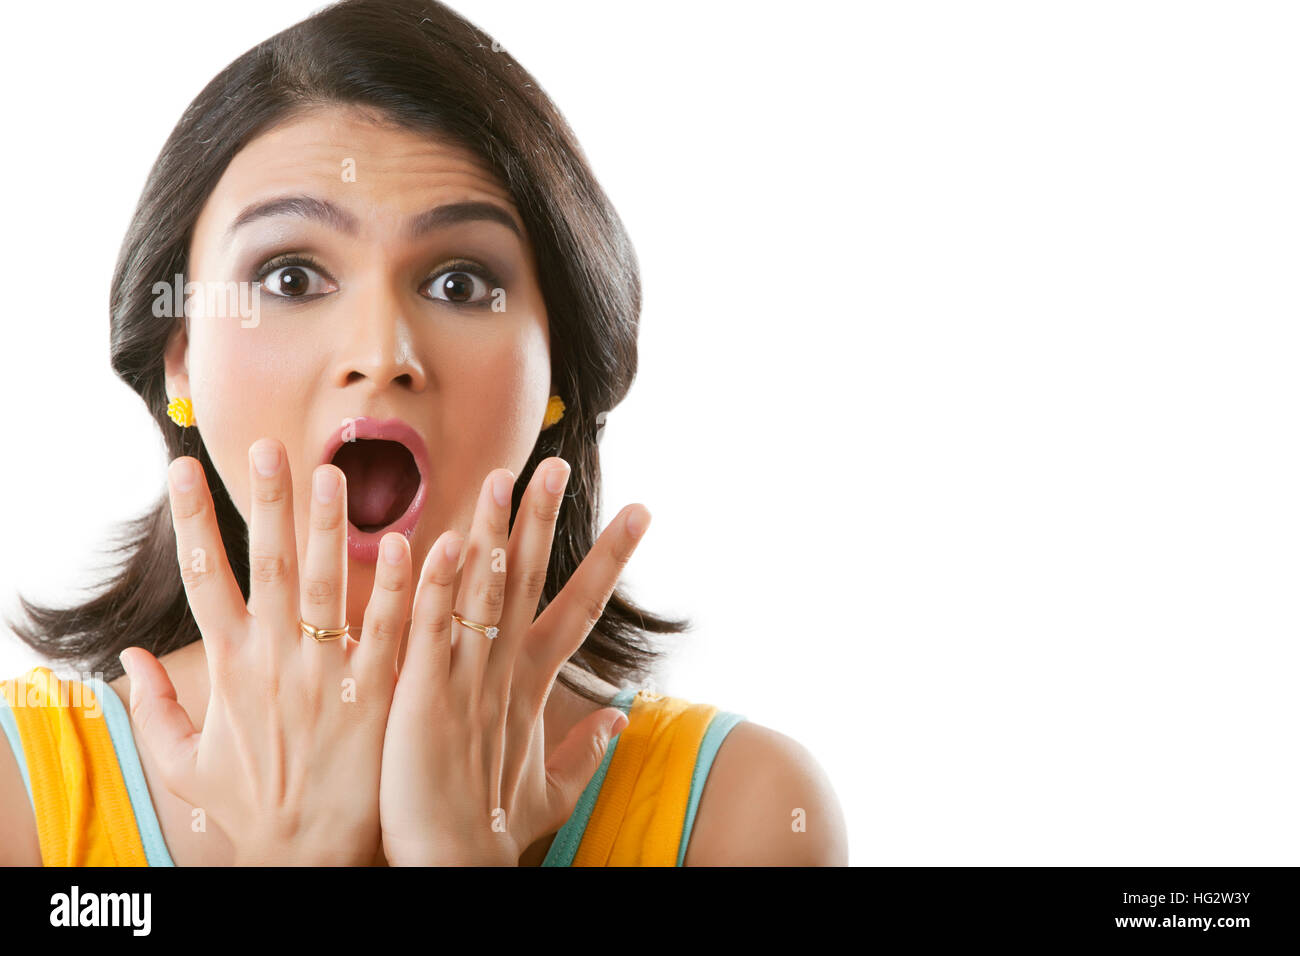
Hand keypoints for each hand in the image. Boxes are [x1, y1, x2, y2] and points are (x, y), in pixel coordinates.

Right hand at [120, 439, 408, 864]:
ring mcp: (328, 676)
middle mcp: (277, 662)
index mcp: (230, 667)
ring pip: (331, 587)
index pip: (203, 578)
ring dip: (333, 528)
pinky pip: (391, 632)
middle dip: (267, 503)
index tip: (182, 467)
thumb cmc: (252, 808)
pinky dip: (402, 588)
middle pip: (269, 567)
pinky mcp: (377, 697)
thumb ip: (158, 707)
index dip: (192, 520)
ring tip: (333, 473)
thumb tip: (125, 658)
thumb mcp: (187, 764)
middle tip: (269, 446)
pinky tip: (413, 543)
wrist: (307, 860)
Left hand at [379, 457, 646, 865]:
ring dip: (491, 532)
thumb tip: (623, 718)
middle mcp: (506, 673)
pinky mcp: (423, 698)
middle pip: (531, 581)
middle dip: (545, 521)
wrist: (453, 871)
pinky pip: (429, 630)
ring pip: (482, 592)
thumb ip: (587, 750)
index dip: (609, 558)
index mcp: (533, 686)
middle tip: (557, 464)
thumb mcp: (551, 789)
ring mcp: (467, 682)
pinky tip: (438, 542)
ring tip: (503, 477)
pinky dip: (434, 586)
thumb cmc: (492, 831)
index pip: (579, 607)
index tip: (639, 512)